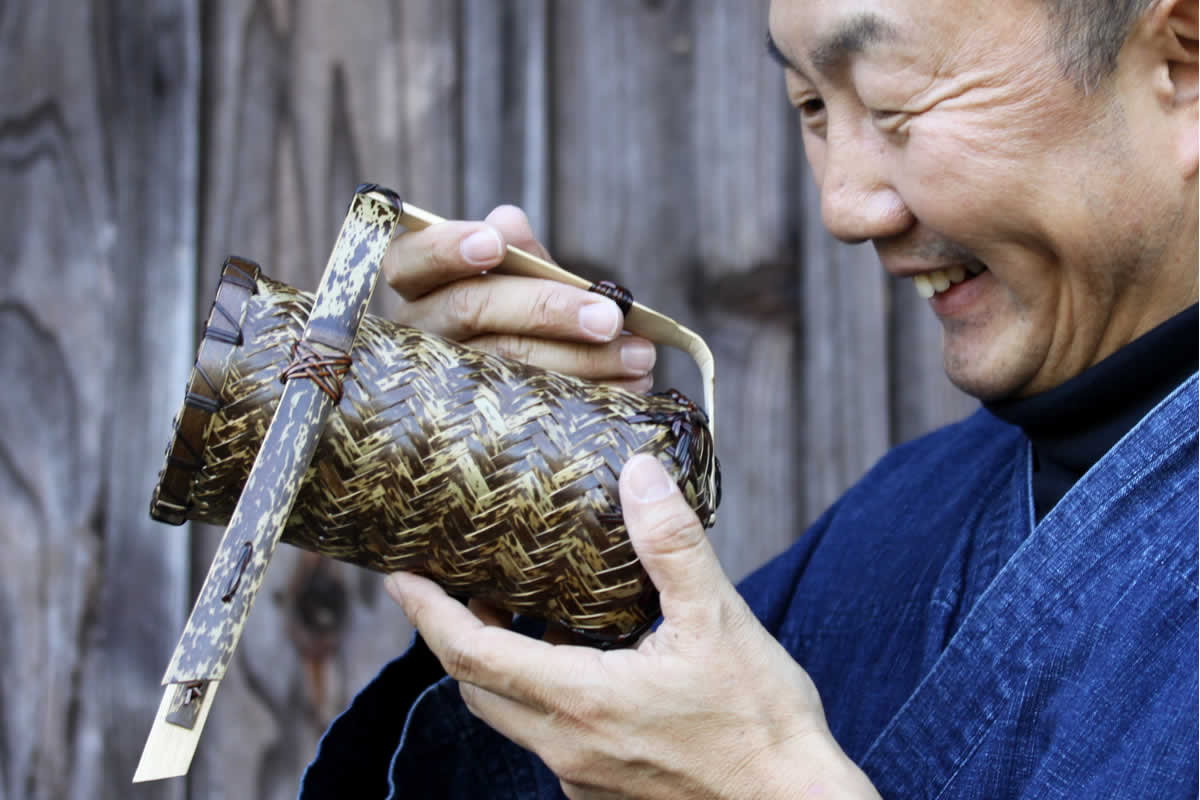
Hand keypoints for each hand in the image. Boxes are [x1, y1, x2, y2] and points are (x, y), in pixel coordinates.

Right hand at [382, 204, 655, 391]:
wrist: (512, 396)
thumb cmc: (513, 314)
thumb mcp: (515, 281)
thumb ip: (517, 254)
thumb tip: (508, 220)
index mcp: (418, 286)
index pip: (410, 261)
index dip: (446, 249)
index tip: (494, 244)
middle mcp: (418, 334)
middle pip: (471, 311)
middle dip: (546, 309)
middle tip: (610, 318)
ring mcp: (441, 386)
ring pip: (507, 366)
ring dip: (583, 361)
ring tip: (640, 356)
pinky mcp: (477, 431)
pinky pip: (535, 414)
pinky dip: (590, 398)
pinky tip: (630, 390)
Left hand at [385, 455, 880, 799]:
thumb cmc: (761, 723)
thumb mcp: (718, 620)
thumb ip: (670, 546)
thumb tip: (637, 475)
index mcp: (582, 701)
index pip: (469, 654)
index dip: (426, 612)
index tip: (398, 574)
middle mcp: (567, 745)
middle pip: (475, 685)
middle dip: (452, 632)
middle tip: (449, 581)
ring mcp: (581, 772)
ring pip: (511, 712)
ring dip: (499, 661)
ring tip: (518, 605)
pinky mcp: (603, 785)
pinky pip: (549, 732)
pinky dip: (543, 687)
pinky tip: (585, 653)